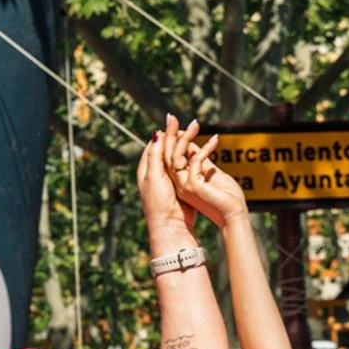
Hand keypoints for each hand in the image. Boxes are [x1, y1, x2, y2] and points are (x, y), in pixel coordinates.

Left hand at [139, 115, 207, 233]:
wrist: (170, 225)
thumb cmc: (158, 202)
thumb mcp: (154, 176)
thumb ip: (155, 155)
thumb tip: (156, 132)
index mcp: (146, 169)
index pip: (155, 144)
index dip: (166, 133)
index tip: (176, 122)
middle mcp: (157, 172)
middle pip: (168, 148)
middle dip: (179, 135)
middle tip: (194, 124)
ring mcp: (169, 178)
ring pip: (179, 155)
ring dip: (188, 143)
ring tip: (198, 132)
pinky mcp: (181, 185)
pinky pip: (188, 165)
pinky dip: (194, 156)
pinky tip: (202, 150)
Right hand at [171, 127, 244, 228]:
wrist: (233, 216)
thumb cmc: (226, 197)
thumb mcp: (210, 174)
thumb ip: (201, 161)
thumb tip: (193, 147)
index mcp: (182, 181)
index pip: (170, 158)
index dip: (170, 141)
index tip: (175, 125)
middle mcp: (179, 184)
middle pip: (168, 155)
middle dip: (170, 134)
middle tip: (170, 116)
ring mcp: (184, 186)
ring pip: (176, 157)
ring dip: (186, 137)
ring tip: (195, 123)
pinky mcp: (194, 186)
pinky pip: (195, 161)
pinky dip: (206, 148)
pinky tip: (216, 140)